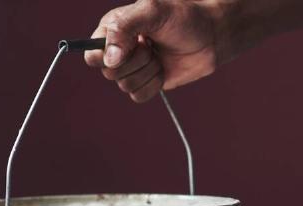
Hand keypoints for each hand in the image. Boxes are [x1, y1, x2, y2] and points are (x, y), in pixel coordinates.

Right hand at [84, 0, 225, 101]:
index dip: (107, 56)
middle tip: (151, 46)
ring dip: (148, 72)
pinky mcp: (146, 83)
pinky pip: (138, 96)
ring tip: (160, 55)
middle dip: (136, 62)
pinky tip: (163, 69)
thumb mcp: (153, 11)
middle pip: (109, 73)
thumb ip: (124, 28)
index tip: (131, 46)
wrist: (210, 37)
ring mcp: (132, 68)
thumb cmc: (183, 18)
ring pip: (125, 85)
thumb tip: (109, 59)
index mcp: (112, 29)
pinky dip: (154, 85)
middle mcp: (118, 50)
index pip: (92, 54)